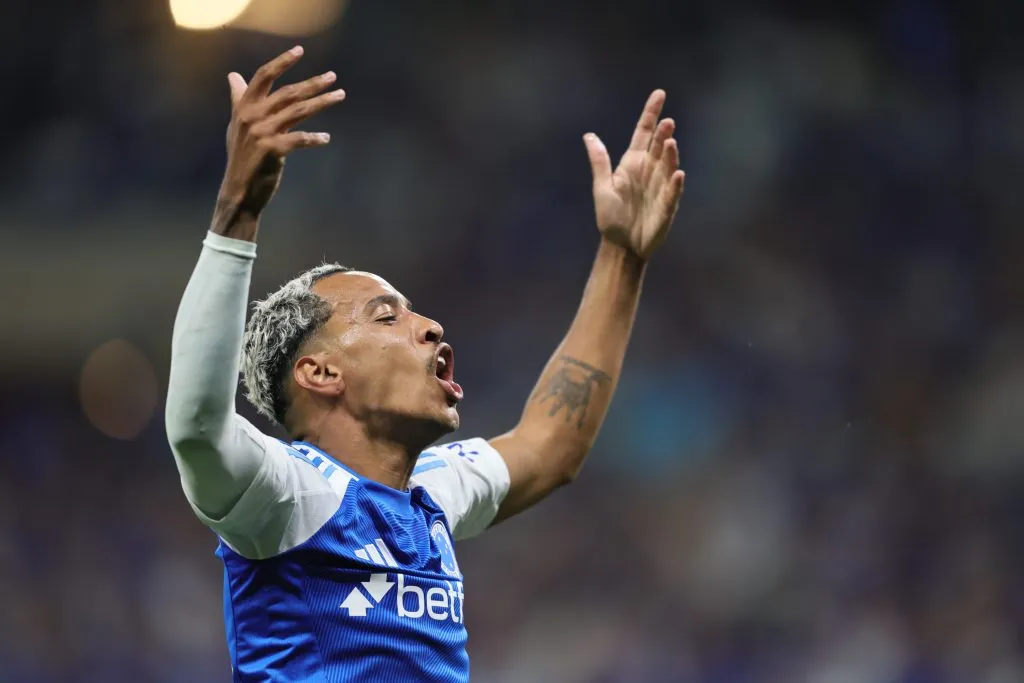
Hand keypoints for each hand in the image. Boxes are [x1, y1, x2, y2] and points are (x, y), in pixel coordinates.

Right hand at [215, 46, 344, 227]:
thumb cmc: (241, 156)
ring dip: (322, 102)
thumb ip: (238, 99)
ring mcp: (262, 132)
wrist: (239, 190)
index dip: (281, 61)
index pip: (263, 76)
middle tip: (333, 77)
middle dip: (313, 83)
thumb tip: (233, 75)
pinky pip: (299, 139)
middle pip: (288, 92)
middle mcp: (252, 116)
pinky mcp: (273, 150)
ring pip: (298, 112)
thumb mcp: (236, 125)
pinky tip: (326, 138)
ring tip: (340, 95)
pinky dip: (314, 138)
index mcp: (244, 106)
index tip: (300, 50)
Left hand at [583, 90, 684, 259]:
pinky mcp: (666, 206)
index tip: (660, 94)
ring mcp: (660, 187)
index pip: (644, 133)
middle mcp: (649, 171)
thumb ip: (599, 162)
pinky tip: (678, 174)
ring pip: (668, 166)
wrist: (621, 245)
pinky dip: (675, 184)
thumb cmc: (611, 217)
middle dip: (663, 134)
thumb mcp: (601, 187)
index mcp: (633, 164)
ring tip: (670, 142)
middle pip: (659, 147)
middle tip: (667, 122)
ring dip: (670, 155)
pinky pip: (672, 193)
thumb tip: (589, 135)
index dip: (651, 114)